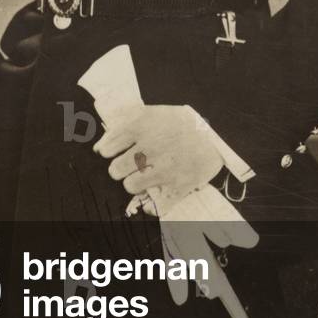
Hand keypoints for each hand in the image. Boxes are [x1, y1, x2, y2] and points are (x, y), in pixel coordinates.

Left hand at [93, 104, 222, 209]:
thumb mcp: (152, 111)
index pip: (106, 148)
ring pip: (130, 186)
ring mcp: (164, 169)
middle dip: (119, 168)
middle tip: (129, 165)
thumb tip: (99, 141)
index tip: (112, 152)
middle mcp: (150, 148)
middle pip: (115, 170)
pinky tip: (156, 193)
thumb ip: (124, 119)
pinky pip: (154, 207)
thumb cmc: (181, 122)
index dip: (107, 151)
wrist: (217, 134)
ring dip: (134, 183)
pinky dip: (153, 205)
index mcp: (141, 126)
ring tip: (143, 177)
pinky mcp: (179, 187)